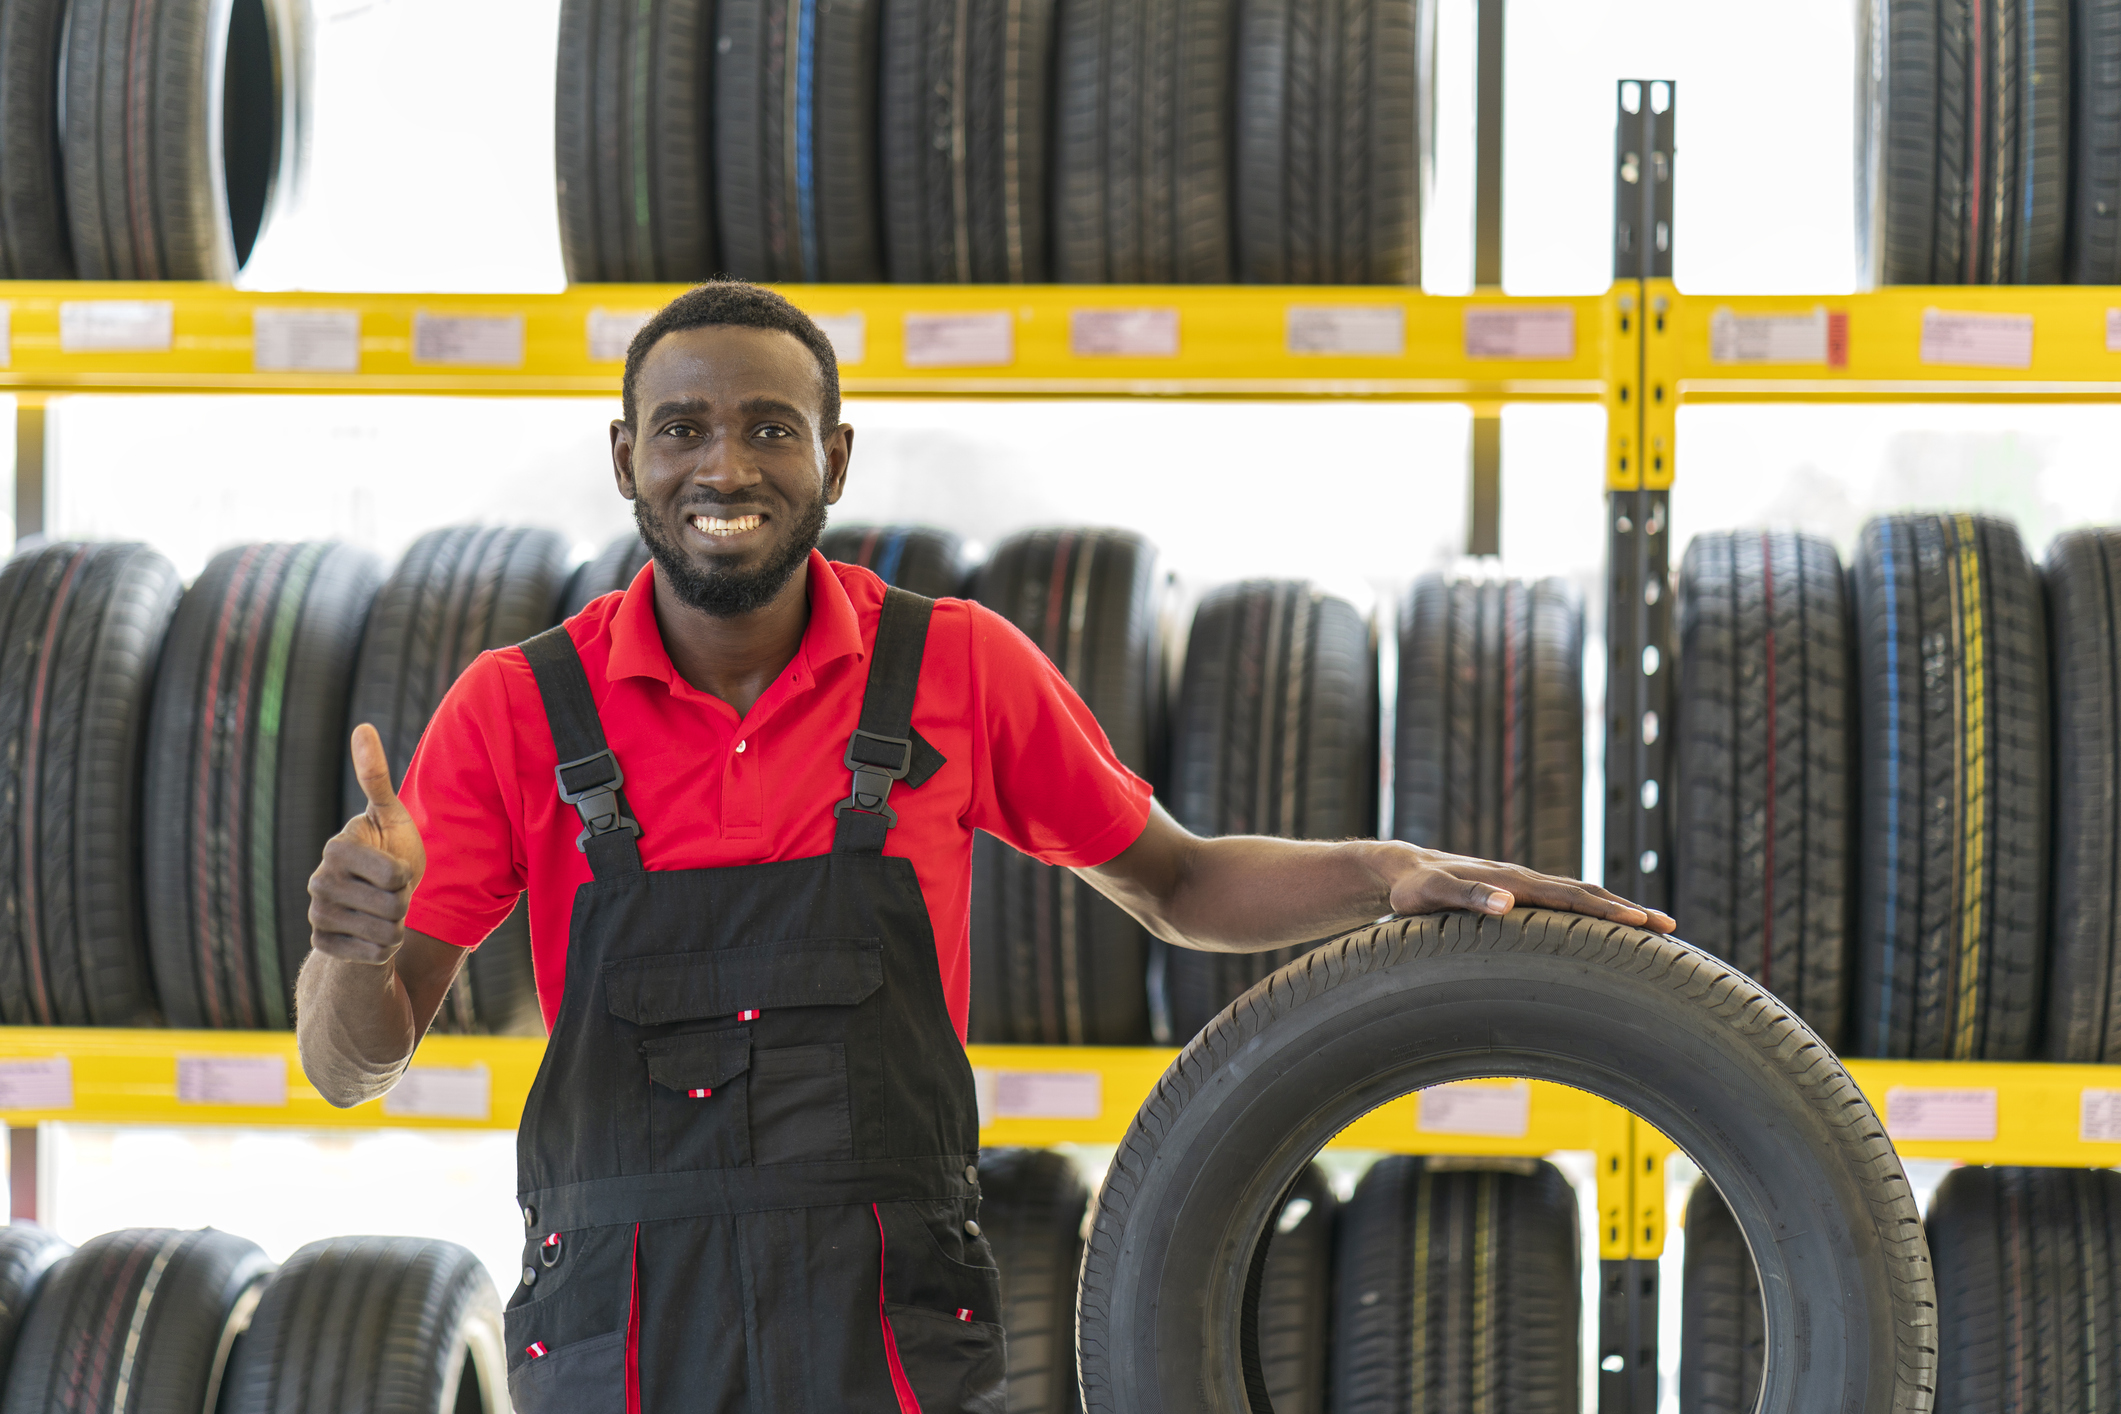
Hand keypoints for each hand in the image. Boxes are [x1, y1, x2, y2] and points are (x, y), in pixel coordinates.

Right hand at [307, 725, 427, 963]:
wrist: (377, 900)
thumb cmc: (389, 848)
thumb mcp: (389, 813)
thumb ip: (375, 775)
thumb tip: (363, 725)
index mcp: (336, 848)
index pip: (394, 876)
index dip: (406, 876)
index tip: (394, 866)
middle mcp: (318, 881)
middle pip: (392, 906)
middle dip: (403, 901)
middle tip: (390, 891)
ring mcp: (317, 913)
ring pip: (385, 933)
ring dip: (396, 925)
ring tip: (384, 910)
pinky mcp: (321, 943)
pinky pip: (373, 954)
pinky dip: (384, 949)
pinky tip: (373, 934)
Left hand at [1383, 845, 1675, 932]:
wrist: (1403, 869)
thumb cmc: (1414, 888)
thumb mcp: (1433, 894)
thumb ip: (1467, 896)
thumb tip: (1509, 904)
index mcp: (1513, 881)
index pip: (1569, 897)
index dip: (1605, 912)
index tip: (1641, 923)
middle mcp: (1525, 880)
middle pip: (1586, 894)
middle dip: (1627, 911)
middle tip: (1668, 928)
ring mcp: (1525, 885)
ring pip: (1580, 895)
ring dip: (1616, 910)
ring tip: (1652, 927)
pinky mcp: (1520, 893)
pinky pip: (1564, 902)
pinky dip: (1592, 911)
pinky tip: (1606, 925)